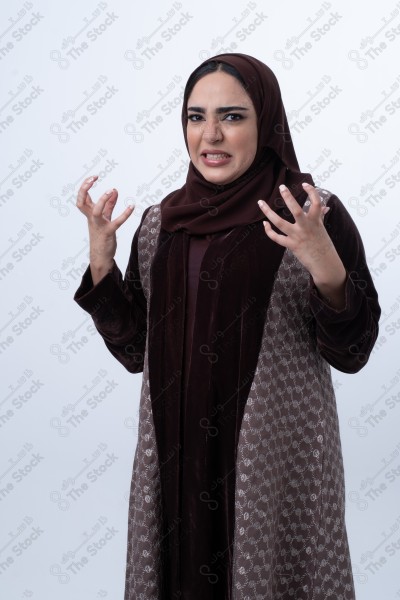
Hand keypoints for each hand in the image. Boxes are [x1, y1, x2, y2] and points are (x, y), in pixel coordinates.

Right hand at [76, 175, 133, 284]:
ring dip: (103, 200)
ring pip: (96, 211)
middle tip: (93, 179)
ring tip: (112, 190)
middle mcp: (91, 219)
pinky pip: (116, 222)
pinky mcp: (108, 233)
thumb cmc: (101, 236)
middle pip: (81, 202)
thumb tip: (114, 191)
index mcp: (89, 214)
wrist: (101, 256)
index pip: (82, 197)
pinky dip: (124, 214)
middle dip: (85, 188)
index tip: (93, 177)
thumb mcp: (105, 218)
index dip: (85, 186)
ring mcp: (99, 226)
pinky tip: (131, 206)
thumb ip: (109, 204)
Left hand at [258, 182, 346, 308]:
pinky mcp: (292, 245)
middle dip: (288, 197)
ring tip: (261, 203)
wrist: (324, 262)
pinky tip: (264, 224)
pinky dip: (269, 231)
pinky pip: (277, 237)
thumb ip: (320, 216)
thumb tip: (325, 207)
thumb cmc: (323, 244)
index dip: (311, 192)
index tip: (305, 184)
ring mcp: (298, 236)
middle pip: (296, 210)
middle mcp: (306, 227)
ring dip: (268, 212)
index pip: (316, 202)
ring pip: (280, 222)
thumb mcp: (322, 228)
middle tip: (281, 187)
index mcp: (316, 221)